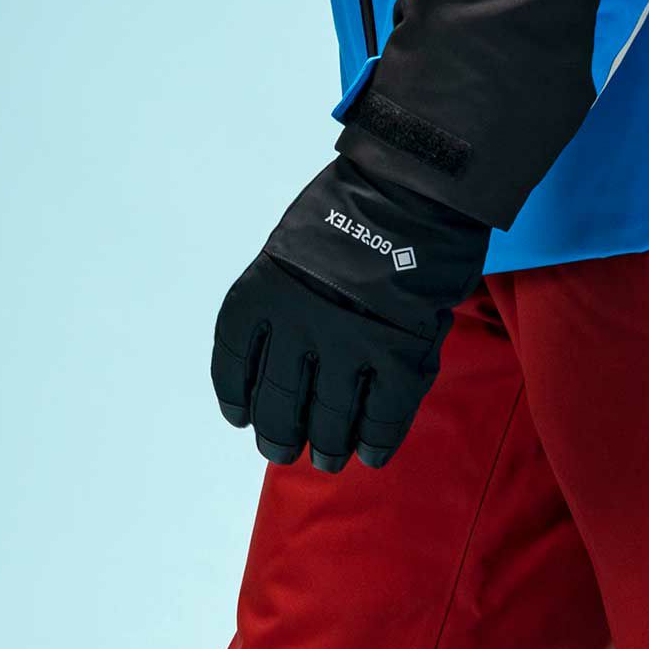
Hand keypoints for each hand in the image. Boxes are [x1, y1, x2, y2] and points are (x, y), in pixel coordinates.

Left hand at [211, 155, 490, 472]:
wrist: (412, 189)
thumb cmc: (351, 212)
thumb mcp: (289, 249)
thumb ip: (282, 304)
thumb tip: (288, 365)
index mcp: (261, 294)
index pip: (236, 366)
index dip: (236, 399)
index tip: (241, 420)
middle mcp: (297, 326)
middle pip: (280, 404)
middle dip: (280, 436)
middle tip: (284, 451)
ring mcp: (350, 346)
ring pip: (332, 421)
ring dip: (329, 446)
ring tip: (330, 460)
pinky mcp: (400, 357)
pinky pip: (384, 417)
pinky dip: (377, 441)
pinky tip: (372, 453)